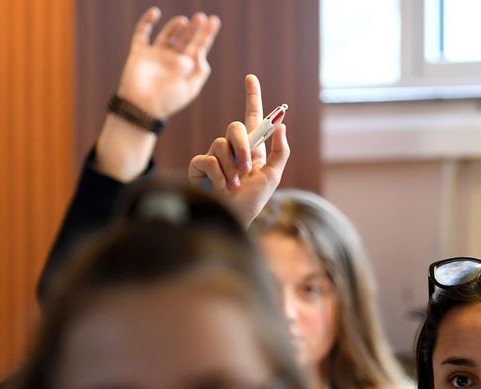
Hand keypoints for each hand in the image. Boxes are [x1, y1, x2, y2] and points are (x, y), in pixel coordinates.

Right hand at [115, 7, 220, 118]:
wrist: (142, 107)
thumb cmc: (168, 101)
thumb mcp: (190, 89)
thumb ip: (199, 71)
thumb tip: (200, 51)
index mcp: (186, 69)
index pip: (199, 48)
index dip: (206, 35)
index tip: (213, 21)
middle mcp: (172, 60)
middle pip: (186, 39)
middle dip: (195, 29)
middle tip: (201, 17)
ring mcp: (156, 55)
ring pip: (167, 35)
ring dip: (176, 26)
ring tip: (185, 21)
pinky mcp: (140, 52)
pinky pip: (142, 33)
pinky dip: (147, 22)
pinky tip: (155, 12)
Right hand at [189, 74, 289, 225]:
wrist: (233, 219)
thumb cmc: (252, 201)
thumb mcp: (272, 177)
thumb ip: (279, 152)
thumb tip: (281, 126)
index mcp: (251, 148)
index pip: (251, 117)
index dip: (252, 97)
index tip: (251, 77)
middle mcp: (232, 149)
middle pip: (234, 127)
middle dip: (242, 147)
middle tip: (247, 169)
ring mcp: (214, 156)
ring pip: (220, 144)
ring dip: (231, 168)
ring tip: (234, 186)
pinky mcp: (199, 166)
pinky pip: (207, 159)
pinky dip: (218, 176)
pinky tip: (221, 188)